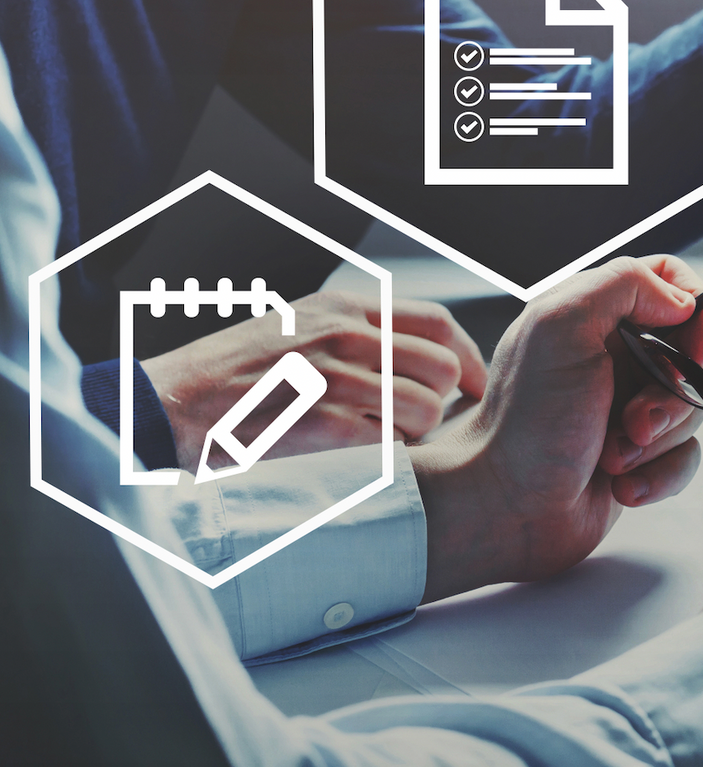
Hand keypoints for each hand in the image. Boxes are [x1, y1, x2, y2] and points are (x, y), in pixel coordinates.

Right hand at [142, 291, 487, 465]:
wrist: (163, 407)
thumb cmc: (232, 376)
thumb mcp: (297, 328)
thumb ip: (355, 333)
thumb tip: (422, 355)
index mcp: (342, 308)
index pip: (437, 323)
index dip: (468, 357)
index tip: (474, 385)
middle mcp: (342, 334)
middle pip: (441, 366)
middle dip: (443, 401)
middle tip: (424, 424)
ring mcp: (331, 377)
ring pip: (424, 409)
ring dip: (415, 435)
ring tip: (384, 443)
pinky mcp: (317, 422)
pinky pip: (388, 444)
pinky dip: (384, 458)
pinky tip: (357, 459)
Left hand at [410, 256, 702, 601]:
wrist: (505, 509)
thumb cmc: (525, 422)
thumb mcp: (562, 327)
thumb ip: (624, 284)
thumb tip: (681, 299)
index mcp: (594, 315)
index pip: (668, 280)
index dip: (696, 309)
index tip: (698, 348)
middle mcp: (614, 357)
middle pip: (690, 353)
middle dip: (672, 393)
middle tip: (634, 418)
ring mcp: (628, 406)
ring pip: (690, 409)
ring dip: (657, 440)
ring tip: (613, 457)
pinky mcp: (639, 455)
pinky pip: (685, 457)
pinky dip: (658, 475)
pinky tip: (621, 485)